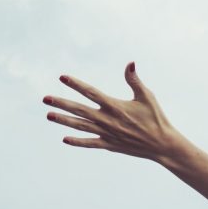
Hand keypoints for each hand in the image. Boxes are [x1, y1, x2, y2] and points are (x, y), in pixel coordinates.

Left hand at [43, 62, 183, 161]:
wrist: (162, 145)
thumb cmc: (156, 118)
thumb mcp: (147, 96)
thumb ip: (134, 80)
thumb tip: (130, 63)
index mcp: (115, 106)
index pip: (91, 92)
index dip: (76, 84)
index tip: (63, 77)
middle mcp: (108, 120)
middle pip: (79, 110)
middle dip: (61, 103)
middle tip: (45, 99)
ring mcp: (107, 134)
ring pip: (81, 126)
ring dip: (64, 121)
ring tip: (49, 115)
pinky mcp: (110, 145)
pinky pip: (90, 143)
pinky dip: (77, 141)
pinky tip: (65, 138)